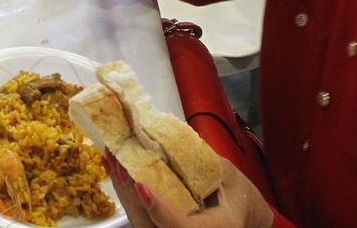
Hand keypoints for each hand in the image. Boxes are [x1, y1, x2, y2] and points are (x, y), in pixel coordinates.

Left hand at [108, 153, 274, 227]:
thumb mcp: (228, 174)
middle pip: (151, 223)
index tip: (142, 186)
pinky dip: (127, 195)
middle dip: (131, 192)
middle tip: (119, 160)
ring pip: (142, 222)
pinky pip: (140, 218)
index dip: (158, 209)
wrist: (243, 214)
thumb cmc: (239, 196)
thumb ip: (202, 161)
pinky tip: (116, 172)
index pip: (179, 227)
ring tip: (113, 160)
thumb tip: (171, 138)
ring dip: (124, 190)